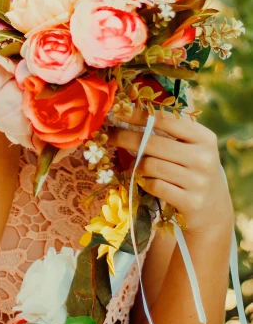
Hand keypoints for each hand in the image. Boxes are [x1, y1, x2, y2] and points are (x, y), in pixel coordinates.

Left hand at [106, 107, 233, 235]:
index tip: (119, 112)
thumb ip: (169, 133)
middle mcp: (204, 158)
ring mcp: (198, 181)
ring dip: (137, 166)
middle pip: (153, 143)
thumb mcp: (191, 148)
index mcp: (204, 138)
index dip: (139, 115)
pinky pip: (154, 186)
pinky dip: (144, 182)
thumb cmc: (194, 171)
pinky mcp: (190, 202)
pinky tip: (146, 182)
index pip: (166, 120)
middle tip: (109, 135)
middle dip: (125, 138)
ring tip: (136, 166)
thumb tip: (128, 114)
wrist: (214, 211)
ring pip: (150, 166)